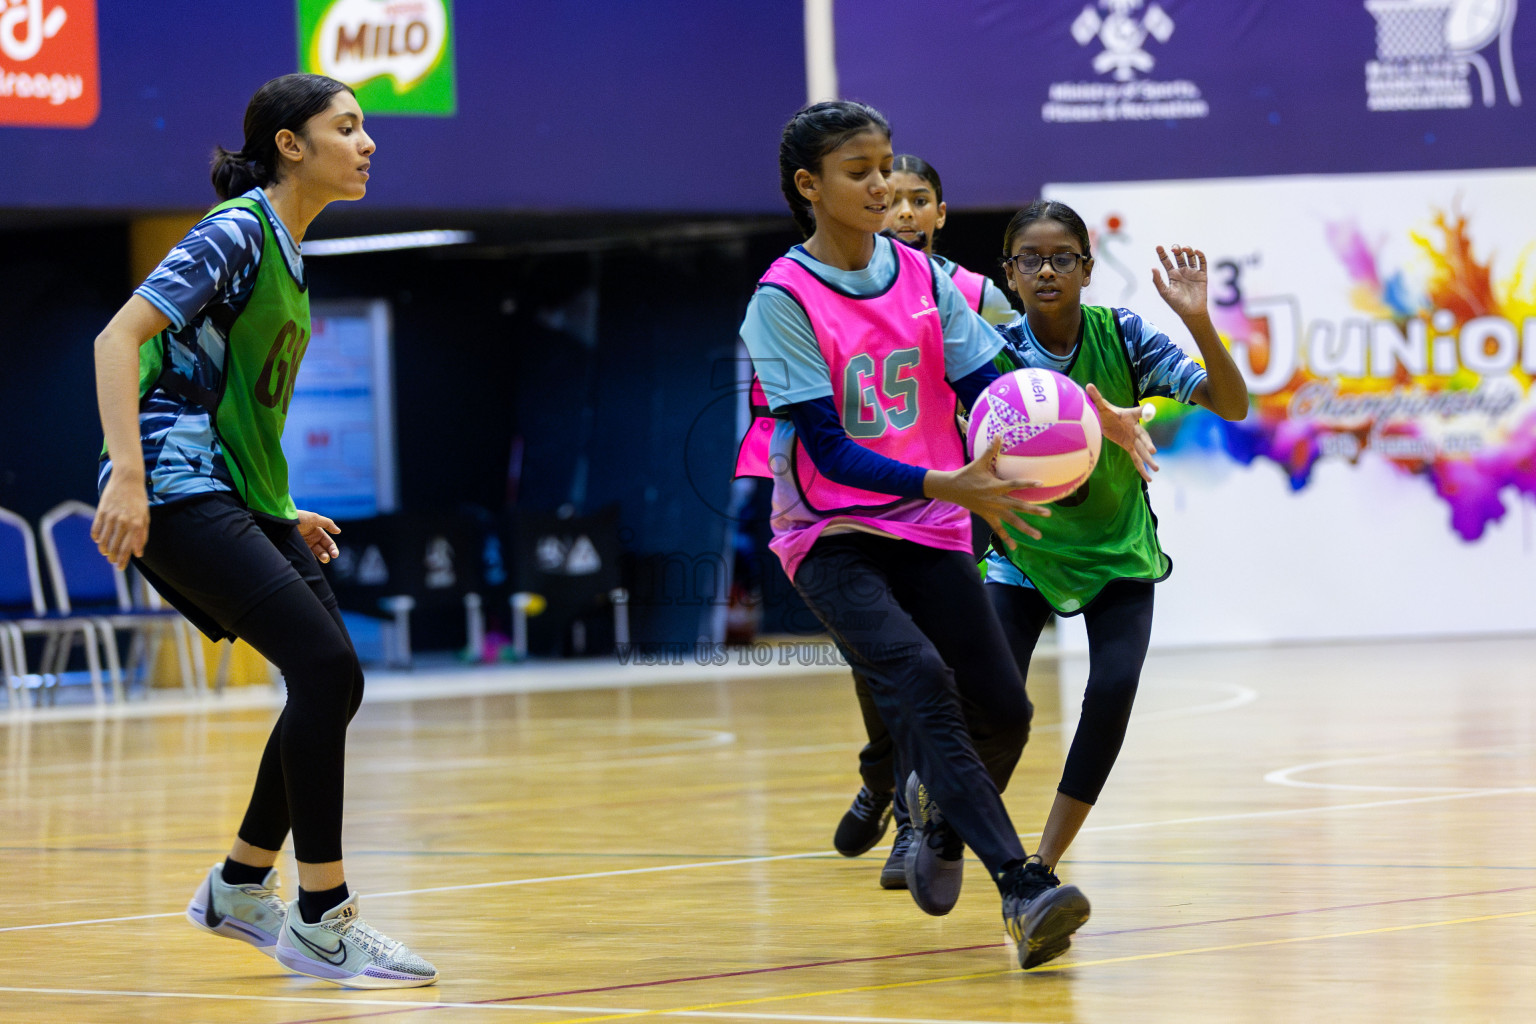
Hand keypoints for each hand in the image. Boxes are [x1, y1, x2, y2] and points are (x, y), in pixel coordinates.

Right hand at [90, 469, 149, 569]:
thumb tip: (138, 553)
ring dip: (104, 549)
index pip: (127, 548)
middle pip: (115, 546)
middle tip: (112, 561)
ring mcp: (111, 516)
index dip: (123, 560)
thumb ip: (142, 536)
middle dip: (113, 557)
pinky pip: (96, 529)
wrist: (128, 480)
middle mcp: (123, 521)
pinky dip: (96, 537)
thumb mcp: (146, 517)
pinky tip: (98, 541)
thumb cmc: (139, 500)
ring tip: (105, 553)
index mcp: (136, 524)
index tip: (120, 568)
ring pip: (104, 539)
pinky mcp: (101, 511)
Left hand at [296, 509, 340, 562]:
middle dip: (326, 555)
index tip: (334, 555)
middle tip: (326, 558)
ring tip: (322, 559)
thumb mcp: (314, 518)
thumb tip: (339, 531)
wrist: (280, 520)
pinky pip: (304, 556)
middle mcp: (311, 540)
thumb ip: (327, 524)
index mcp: (317, 533)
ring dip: (320, 557)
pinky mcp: (296, 549)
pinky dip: (308, 560)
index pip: (329, 543)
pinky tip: (310, 562)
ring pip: (314, 554)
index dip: (333, 549)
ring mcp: (303, 545)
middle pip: (323, 550)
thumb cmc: (298, 517)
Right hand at [924, 435, 1050, 547]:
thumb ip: (990, 449)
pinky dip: (1007, 538)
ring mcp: (993, 510)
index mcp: (996, 486)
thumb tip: (999, 434)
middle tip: (1048, 514)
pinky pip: (999, 530)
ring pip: (1012, 521)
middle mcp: (996, 500)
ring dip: (1026, 529)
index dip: (1028, 484)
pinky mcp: (988, 517)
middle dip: (1034, 511)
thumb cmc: (967, 474)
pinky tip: (1015, 548)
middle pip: (1018, 507)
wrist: (952, 489)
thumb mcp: (979, 462)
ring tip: (1039, 536)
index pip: (1015, 485)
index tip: (1041, 484)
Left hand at [1086, 383, 1159, 481]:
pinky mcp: (1130, 447)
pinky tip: (1149, 480)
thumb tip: (1088, 385)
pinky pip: (1137, 459)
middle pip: (1144, 438)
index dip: (1143, 412)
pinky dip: (1142, 469)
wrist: (1106, 419)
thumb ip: (1096, 397)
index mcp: (1130, 417)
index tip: (1149, 410)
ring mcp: (1134, 440)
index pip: (1138, 413)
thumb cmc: (1106, 412)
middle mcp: (1135, 429)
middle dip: (1148, 445)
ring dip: (1149, 460)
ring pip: (1142, 451)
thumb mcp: (1101, 406)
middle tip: (1152, 451)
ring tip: (1156, 469)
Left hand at [1152, 245, 1207, 320]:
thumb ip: (1158, 281)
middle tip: (1174, 249)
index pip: (1166, 261)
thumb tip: (1153, 268)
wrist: (1192, 312)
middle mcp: (1182, 272)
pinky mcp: (1202, 275)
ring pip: (1190, 256)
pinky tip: (1196, 252)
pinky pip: (1202, 262)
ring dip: (1188, 250)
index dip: (1162, 253)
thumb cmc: (1177, 304)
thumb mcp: (1164, 293)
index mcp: (1172, 275)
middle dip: (1176, 249)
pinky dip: (1200, 255)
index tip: (1158, 247)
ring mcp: (1192, 272)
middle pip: (1179, 255)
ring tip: (1185, 249)